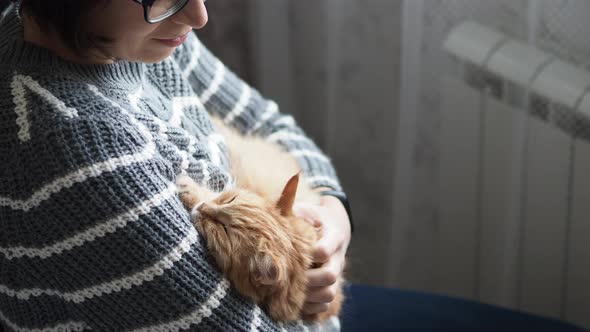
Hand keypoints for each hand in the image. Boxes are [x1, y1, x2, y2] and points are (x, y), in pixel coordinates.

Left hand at [293, 194, 350, 315]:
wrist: (332, 227)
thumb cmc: (311, 217)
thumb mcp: (304, 209)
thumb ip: (290, 206)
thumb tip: (275, 199)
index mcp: (333, 236)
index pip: (325, 250)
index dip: (310, 254)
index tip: (296, 252)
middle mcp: (338, 257)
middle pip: (330, 275)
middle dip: (308, 280)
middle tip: (288, 278)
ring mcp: (335, 274)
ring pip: (329, 294)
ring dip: (309, 297)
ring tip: (289, 293)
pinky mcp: (331, 287)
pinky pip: (325, 306)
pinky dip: (311, 308)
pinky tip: (294, 302)